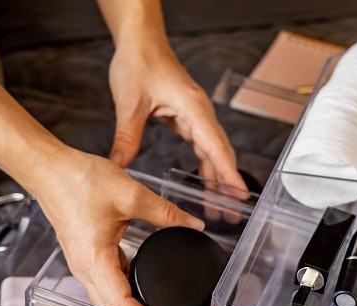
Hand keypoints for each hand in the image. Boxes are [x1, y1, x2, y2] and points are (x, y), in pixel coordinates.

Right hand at [32, 148, 203, 305]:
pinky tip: (146, 296)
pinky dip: (126, 301)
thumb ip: (165, 213)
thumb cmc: (78, 180)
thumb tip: (194, 224)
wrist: (49, 170)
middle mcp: (86, 270)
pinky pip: (107, 288)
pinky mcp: (88, 258)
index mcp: (94, 260)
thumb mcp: (130, 193)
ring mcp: (85, 266)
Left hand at [106, 37, 246, 195]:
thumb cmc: (139, 63)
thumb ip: (127, 137)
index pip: (215, 145)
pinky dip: (206, 164)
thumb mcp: (129, 103)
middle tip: (231, 212)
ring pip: (212, 150)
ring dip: (217, 177)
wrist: (140, 42)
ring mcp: (195, 114)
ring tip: (219, 206)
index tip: (238, 194)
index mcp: (192, 107)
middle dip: (227, 183)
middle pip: (220, 152)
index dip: (227, 172)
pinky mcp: (187, 116)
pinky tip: (205, 181)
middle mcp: (199, 112)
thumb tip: (119, 166)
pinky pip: (202, 144)